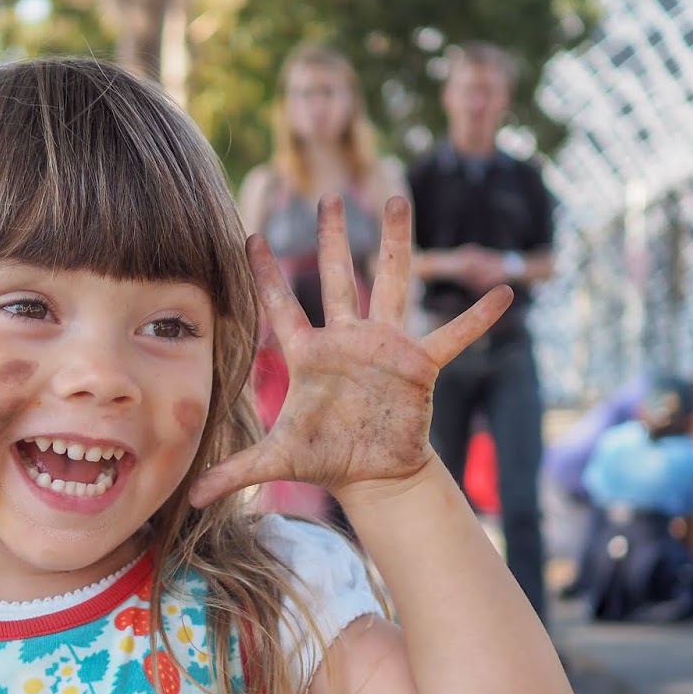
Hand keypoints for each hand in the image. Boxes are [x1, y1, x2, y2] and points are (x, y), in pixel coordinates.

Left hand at [189, 196, 510, 506]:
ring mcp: (385, 347)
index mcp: (309, 354)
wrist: (372, 475)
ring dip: (395, 244)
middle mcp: (346, 340)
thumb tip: (191, 498)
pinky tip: (502, 293)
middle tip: (330, 195)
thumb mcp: (276, 462)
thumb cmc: (325, 459)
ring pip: (390, 284)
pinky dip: (477, 318)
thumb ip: (234, 472)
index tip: (250, 236)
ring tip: (398, 200)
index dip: (266, 273)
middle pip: (336, 278)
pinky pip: (452, 336)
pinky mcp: (420, 366)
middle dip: (333, 237)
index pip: (280, 306)